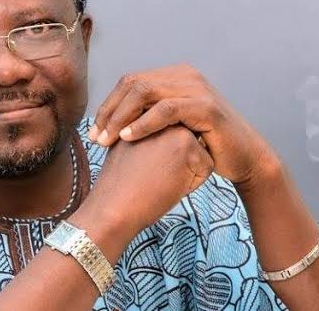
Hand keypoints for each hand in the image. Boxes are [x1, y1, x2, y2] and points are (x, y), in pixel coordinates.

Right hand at [87, 125, 212, 234]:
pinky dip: (191, 184)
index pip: (175, 139)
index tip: (143, 168)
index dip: (163, 159)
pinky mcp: (189, 147)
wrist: (114, 204)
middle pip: (189, 146)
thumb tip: (165, 137)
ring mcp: (178, 130)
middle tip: (150, 174)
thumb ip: (145, 133)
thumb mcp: (126, 144)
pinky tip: (167, 184)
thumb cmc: (119, 181)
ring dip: (184, 173)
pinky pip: (205, 169)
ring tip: (157, 177)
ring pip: (199, 156)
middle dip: (176, 164)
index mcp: (150, 115)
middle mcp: (165, 117)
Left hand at [89, 63, 276, 185]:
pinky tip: (128, 138)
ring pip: (145, 92)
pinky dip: (143, 123)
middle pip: (133, 83)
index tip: (93, 131)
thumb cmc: (204, 145)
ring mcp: (197, 88)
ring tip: (107, 140)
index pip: (130, 81)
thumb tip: (112, 119)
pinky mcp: (206, 107)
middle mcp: (185, 75)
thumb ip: (148, 115)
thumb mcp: (172, 126)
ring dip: (121, 117)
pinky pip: (166, 110)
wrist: (244, 158)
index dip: (108, 105)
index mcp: (174, 76)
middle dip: (110, 111)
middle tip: (95, 138)